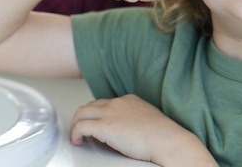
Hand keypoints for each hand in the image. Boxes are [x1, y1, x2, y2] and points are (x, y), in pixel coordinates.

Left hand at [70, 94, 215, 165]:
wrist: (167, 140)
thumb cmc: (163, 135)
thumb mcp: (148, 119)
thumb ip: (135, 119)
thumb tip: (128, 130)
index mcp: (130, 100)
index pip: (105, 102)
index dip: (97, 114)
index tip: (96, 124)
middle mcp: (118, 103)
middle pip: (91, 105)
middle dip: (83, 117)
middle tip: (80, 129)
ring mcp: (110, 113)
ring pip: (82, 112)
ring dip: (76, 124)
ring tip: (76, 136)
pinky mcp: (104, 126)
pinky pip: (80, 127)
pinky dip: (75, 134)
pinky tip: (77, 142)